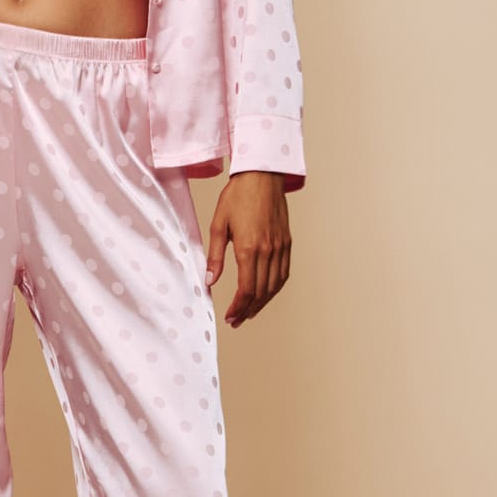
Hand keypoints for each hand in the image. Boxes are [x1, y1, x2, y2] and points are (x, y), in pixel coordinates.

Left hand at [204, 171, 291, 326]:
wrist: (261, 176)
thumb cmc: (237, 196)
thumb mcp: (218, 224)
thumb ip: (214, 255)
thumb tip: (209, 280)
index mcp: (249, 248)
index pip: (246, 289)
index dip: (238, 307)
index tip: (230, 317)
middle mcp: (268, 251)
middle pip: (261, 292)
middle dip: (248, 310)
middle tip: (237, 320)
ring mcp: (280, 247)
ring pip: (274, 285)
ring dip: (262, 303)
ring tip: (249, 312)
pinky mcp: (287, 242)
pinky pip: (284, 273)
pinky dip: (275, 288)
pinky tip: (266, 293)